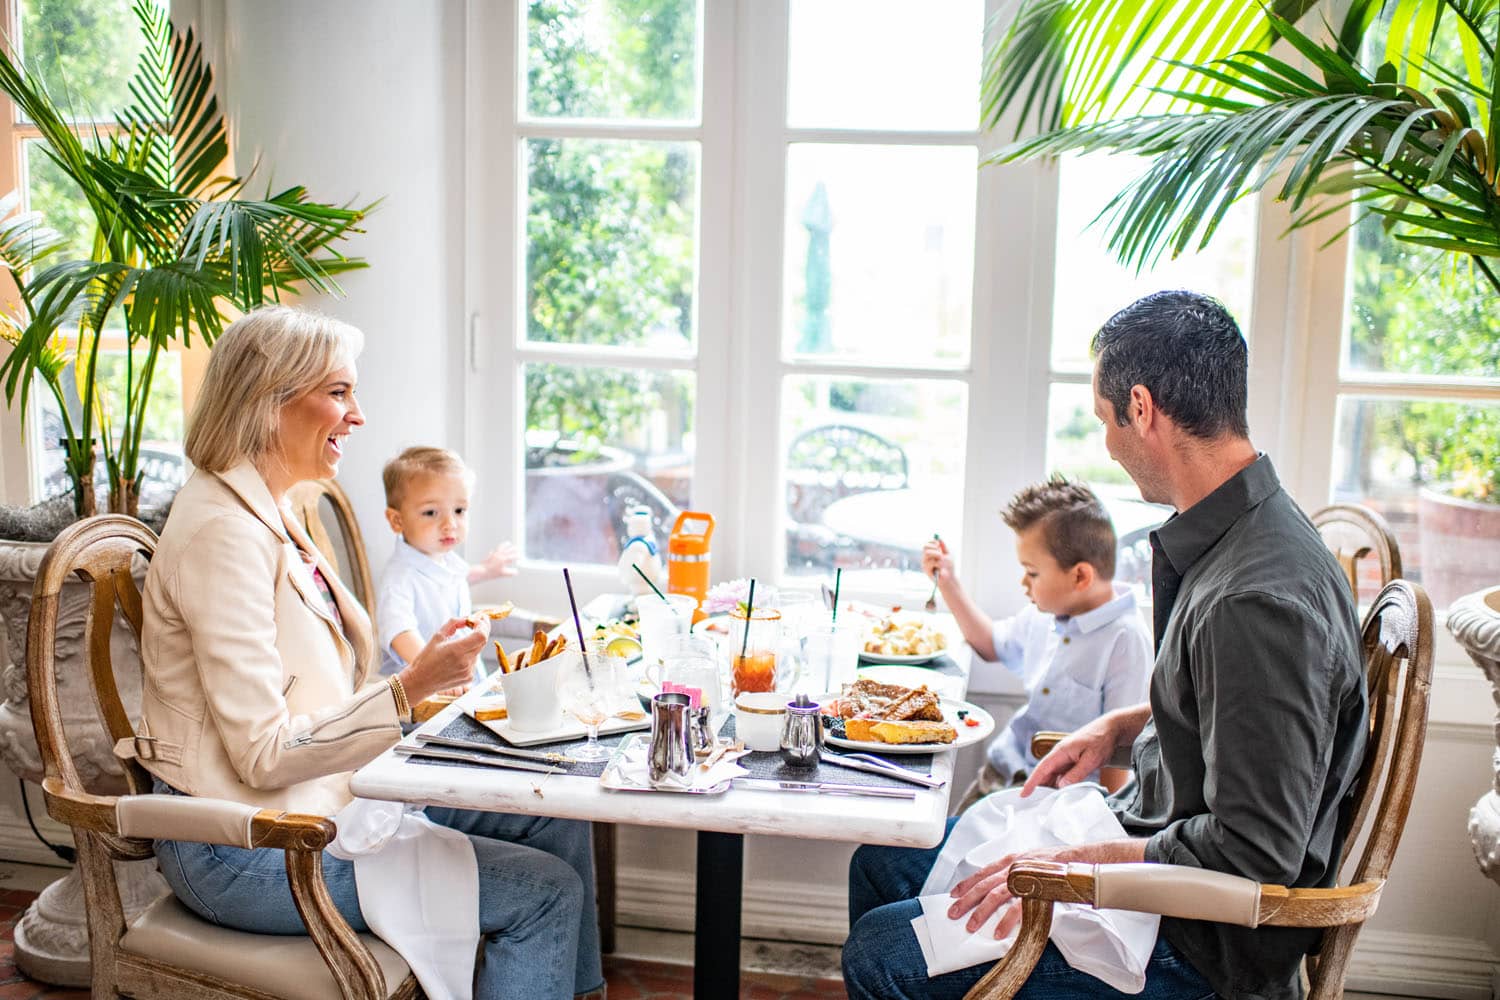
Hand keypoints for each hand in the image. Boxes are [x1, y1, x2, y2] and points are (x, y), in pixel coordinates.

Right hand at [399, 616, 489, 703]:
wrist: (420, 682)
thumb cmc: (426, 659)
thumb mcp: (437, 637)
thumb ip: (453, 624)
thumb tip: (466, 618)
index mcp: (456, 650)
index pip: (481, 635)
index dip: (484, 625)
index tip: (481, 619)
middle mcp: (465, 661)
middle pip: (482, 642)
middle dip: (481, 630)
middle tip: (476, 623)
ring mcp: (468, 671)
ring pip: (477, 652)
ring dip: (472, 645)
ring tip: (457, 647)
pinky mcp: (469, 678)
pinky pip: (474, 662)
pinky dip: (469, 656)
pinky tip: (456, 659)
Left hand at [475, 541, 518, 580]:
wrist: (482, 571)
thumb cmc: (492, 573)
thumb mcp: (503, 574)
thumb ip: (510, 572)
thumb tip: (516, 572)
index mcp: (503, 559)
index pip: (512, 556)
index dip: (517, 556)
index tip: (519, 557)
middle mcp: (499, 555)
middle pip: (508, 550)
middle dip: (513, 549)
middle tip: (517, 548)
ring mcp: (495, 554)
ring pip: (501, 547)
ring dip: (505, 545)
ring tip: (508, 543)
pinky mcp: (490, 556)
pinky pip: (494, 551)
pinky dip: (497, 550)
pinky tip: (495, 550)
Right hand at [921, 539, 954, 581]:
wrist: (949, 579)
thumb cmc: (948, 568)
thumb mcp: (947, 555)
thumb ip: (943, 547)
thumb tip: (939, 538)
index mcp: (930, 554)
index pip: (927, 545)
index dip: (932, 542)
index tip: (938, 544)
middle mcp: (926, 558)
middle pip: (925, 547)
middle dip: (934, 548)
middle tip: (941, 553)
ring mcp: (925, 564)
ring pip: (928, 553)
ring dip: (937, 555)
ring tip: (942, 562)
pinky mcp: (926, 570)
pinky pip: (931, 562)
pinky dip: (938, 564)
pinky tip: (940, 569)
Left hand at [947, 843, 1074, 938]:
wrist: (1078, 861)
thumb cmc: (1055, 864)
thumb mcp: (1029, 862)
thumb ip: (1014, 871)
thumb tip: (1000, 886)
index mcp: (1012, 859)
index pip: (983, 871)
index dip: (967, 883)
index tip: (953, 893)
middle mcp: (1014, 867)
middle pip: (984, 883)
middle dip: (966, 899)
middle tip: (954, 912)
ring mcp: (1024, 878)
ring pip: (996, 895)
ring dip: (981, 911)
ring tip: (971, 925)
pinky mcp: (1036, 891)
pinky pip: (1017, 909)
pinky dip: (1006, 921)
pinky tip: (998, 932)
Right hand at [1021, 711, 1118, 796]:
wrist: (1111, 730)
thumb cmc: (1101, 740)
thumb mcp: (1091, 759)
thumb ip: (1076, 773)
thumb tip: (1061, 786)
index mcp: (1061, 751)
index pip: (1041, 768)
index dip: (1032, 782)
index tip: (1024, 794)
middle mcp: (1060, 755)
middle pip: (1045, 773)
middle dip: (1038, 788)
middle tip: (1034, 805)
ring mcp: (1066, 758)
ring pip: (1053, 775)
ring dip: (1050, 787)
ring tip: (1047, 803)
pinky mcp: (1072, 762)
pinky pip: (1062, 775)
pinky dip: (1060, 785)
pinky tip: (1061, 794)